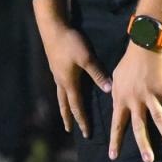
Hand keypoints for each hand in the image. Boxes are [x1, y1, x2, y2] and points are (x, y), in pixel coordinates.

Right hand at [39, 21, 111, 137]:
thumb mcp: (86, 58)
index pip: (77, 106)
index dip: (82, 120)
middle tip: (69, 130)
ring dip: (63, 107)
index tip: (86, 133)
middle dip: (68, 118)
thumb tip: (108, 90)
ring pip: (60, 95)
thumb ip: (97, 73)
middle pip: (64, 104)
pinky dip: (63, 94)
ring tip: (65, 114)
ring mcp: (56, 74)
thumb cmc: (70, 43)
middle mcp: (61, 81)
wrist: (52, 28)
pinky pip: (60, 86)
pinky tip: (65, 90)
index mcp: (69, 82)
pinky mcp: (55, 66)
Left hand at [108, 43, 161, 161]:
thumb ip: (115, 90)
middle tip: (148, 160)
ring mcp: (151, 95)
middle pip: (139, 126)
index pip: (117, 123)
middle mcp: (135, 100)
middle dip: (144, 144)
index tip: (113, 156)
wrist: (144, 44)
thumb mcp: (116, 77)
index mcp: (121, 99)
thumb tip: (110, 96)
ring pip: (160, 119)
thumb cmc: (130, 61)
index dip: (115, 140)